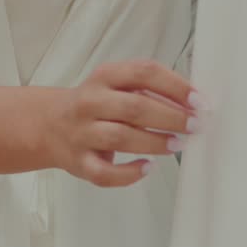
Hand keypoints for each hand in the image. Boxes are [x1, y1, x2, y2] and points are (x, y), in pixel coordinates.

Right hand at [40, 59, 200, 186]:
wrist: (48, 125)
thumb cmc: (94, 106)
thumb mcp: (116, 85)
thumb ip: (148, 90)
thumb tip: (190, 105)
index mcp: (104, 77)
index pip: (144, 73)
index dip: (176, 86)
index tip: (198, 101)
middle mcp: (90, 102)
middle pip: (135, 107)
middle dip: (171, 117)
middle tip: (194, 125)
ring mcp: (82, 133)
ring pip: (121, 138)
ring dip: (155, 142)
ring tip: (176, 144)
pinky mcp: (78, 162)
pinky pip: (104, 172)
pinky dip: (128, 173)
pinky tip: (146, 167)